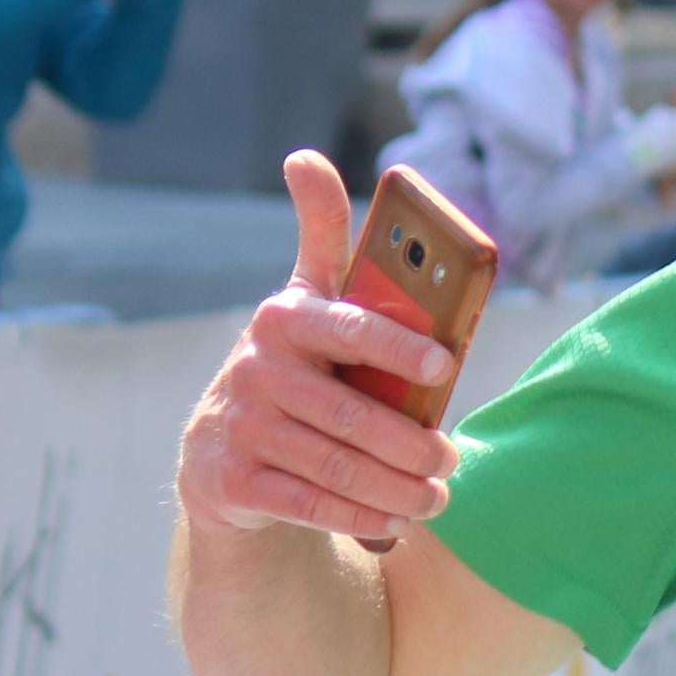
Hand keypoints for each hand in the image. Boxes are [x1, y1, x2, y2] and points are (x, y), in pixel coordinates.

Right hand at [175, 150, 458, 545]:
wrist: (223, 448)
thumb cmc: (296, 362)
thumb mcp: (306, 298)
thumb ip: (321, 235)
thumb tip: (304, 156)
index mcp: (284, 317)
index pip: (349, 328)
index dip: (396, 346)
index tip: (446, 363)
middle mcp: (255, 370)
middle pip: (349, 415)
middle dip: (410, 443)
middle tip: (452, 459)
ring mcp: (240, 428)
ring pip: (334, 465)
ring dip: (395, 487)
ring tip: (437, 496)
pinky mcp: (232, 481)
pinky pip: (308, 503)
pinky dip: (359, 514)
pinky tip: (396, 519)